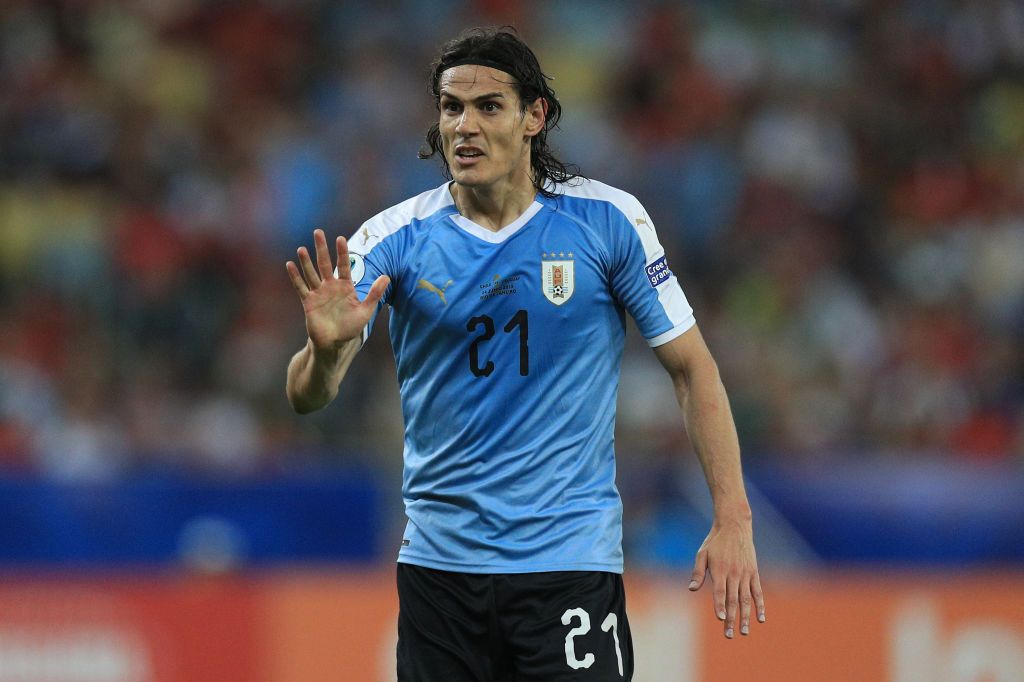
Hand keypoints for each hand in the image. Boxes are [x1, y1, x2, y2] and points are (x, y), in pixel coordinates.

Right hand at [285, 229, 389, 351]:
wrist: (334, 344)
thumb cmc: (350, 328)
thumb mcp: (365, 311)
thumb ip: (375, 294)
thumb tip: (387, 276)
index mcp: (345, 286)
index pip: (344, 265)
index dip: (342, 252)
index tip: (340, 238)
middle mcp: (330, 286)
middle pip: (324, 263)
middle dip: (321, 248)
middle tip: (317, 232)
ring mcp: (318, 293)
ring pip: (311, 273)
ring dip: (306, 261)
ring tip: (302, 248)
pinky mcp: (308, 302)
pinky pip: (301, 287)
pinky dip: (295, 277)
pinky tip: (289, 265)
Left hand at [688, 517, 764, 638]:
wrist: (734, 526)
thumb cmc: (715, 541)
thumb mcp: (702, 553)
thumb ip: (698, 572)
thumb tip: (691, 589)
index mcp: (719, 569)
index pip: (720, 591)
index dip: (720, 605)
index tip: (720, 618)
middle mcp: (733, 573)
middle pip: (733, 600)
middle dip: (730, 618)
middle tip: (729, 634)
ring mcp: (745, 574)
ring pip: (746, 599)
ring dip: (745, 616)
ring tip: (743, 632)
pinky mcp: (754, 572)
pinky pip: (758, 592)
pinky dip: (760, 605)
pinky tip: (760, 618)